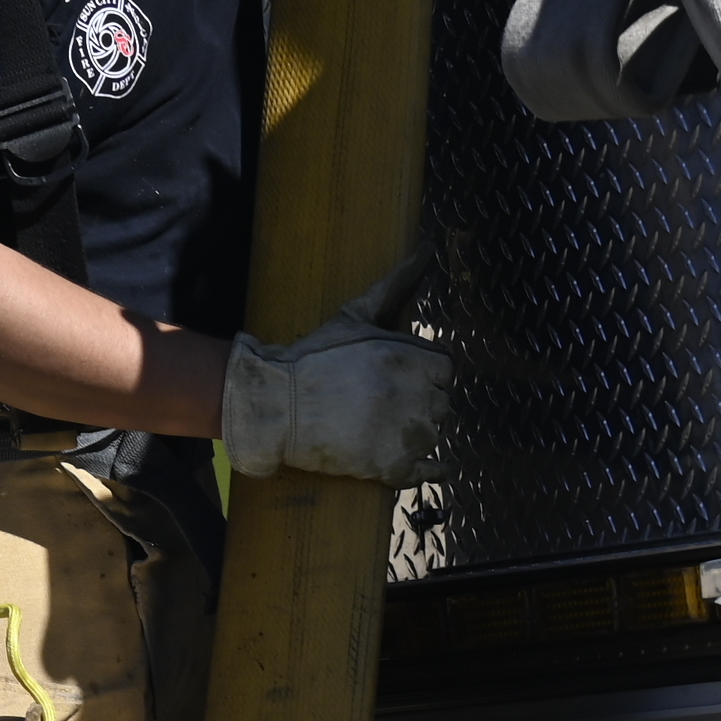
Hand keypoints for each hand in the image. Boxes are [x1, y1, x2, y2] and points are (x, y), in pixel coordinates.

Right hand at [220, 257, 454, 484]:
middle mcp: (412, 396)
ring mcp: (403, 435)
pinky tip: (422, 462)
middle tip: (387, 403)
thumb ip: (397, 283)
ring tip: (385, 426)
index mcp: (407, 358)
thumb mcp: (356, 315)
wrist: (275, 405)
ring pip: (435, 435)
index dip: (425, 374)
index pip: (446, 370)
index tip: (402, 378)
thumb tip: (429, 249)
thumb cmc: (314, 357)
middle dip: (421, 402)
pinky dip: (431, 469)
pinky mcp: (389, 467)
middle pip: (442, 403)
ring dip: (418, 432)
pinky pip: (429, 471)